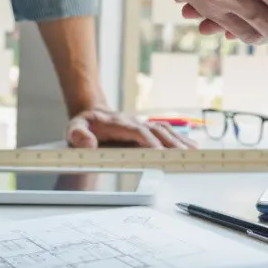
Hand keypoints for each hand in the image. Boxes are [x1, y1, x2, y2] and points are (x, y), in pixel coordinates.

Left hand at [66, 108, 196, 149]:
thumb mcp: (73, 128)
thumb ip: (78, 135)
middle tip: (184, 155)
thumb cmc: (84, 124)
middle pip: (156, 131)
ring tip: (193, 151)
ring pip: (164, 130)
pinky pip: (165, 131)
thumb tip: (89, 143)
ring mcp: (141, 124)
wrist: (92, 111)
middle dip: (171, 143)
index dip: (149, 141)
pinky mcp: (146, 128)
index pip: (137, 132)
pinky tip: (190, 145)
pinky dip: (179, 137)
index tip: (160, 152)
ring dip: (179, 140)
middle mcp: (133, 122)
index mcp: (117, 124)